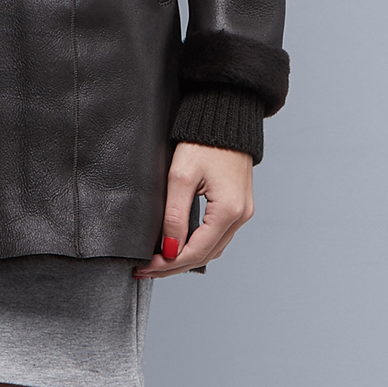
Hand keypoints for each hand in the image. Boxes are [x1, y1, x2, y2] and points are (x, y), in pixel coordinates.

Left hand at [133, 142, 253, 278]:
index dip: (168, 264)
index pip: (195, 252)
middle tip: (147, 269)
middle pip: (205, 255)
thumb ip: (174, 216)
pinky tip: (179, 245)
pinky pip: (218, 235)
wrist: (225, 116)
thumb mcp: (181, 176)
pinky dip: (198, 245)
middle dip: (174, 265)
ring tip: (159, 261)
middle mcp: (240, 217)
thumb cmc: (203, 141)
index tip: (145, 267)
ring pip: (212, 248)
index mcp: (228, 211)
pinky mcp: (238, 205)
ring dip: (186, 257)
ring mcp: (242, 212)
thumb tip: (169, 249)